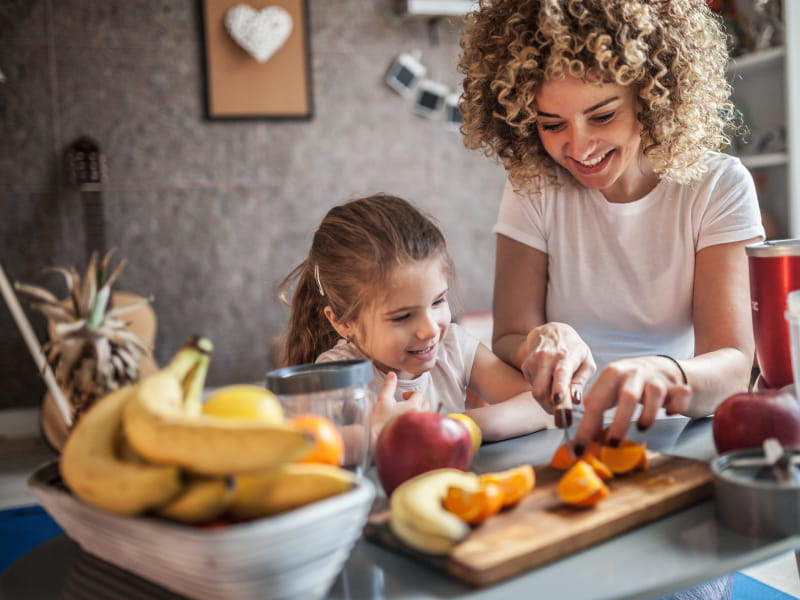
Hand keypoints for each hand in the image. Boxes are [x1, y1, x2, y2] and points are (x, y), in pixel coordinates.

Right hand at [370, 373, 430, 449]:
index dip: (410, 393)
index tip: (403, 396)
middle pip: (426, 403)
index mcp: (413, 406)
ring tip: (408, 412)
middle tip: (406, 402)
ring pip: (427, 414)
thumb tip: (392, 374)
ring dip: (420, 410)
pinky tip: (411, 424)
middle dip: (417, 400)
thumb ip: (389, 386)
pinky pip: (426, 426)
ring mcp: (421, 427)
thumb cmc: (380, 422)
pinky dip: (421, 422)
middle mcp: (420, 415)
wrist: (377, 440)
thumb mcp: (383, 400)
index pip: (419, 394)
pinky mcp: (420, 436)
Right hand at [520, 322, 595, 411]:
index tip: (558, 400)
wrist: (551, 331)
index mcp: (565, 356)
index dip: (559, 387)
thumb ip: (581, 381)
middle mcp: (546, 357)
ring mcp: (533, 361)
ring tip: (557, 394)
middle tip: (561, 413)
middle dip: (550, 406)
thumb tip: (575, 400)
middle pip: (541, 389)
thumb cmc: (573, 349)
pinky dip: (542, 390)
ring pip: (536, 391)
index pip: (561, 372)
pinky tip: (548, 381)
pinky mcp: (525, 365)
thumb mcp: (586, 361)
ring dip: (546, 400)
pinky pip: (532, 387)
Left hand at [574, 356, 692, 447]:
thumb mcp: (611, 388)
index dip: (586, 427)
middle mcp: (634, 373)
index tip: (580, 449)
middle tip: (613, 444)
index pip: (596, 402)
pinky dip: (676, 408)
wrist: (669, 370)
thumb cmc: (634, 383)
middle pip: (627, 398)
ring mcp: (658, 378)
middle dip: (619, 424)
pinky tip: (670, 412)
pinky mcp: (679, 385)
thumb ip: (597, 406)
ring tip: (642, 427)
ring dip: (648, 417)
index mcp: (612, 374)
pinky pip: (680, 398)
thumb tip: (584, 436)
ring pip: (654, 395)